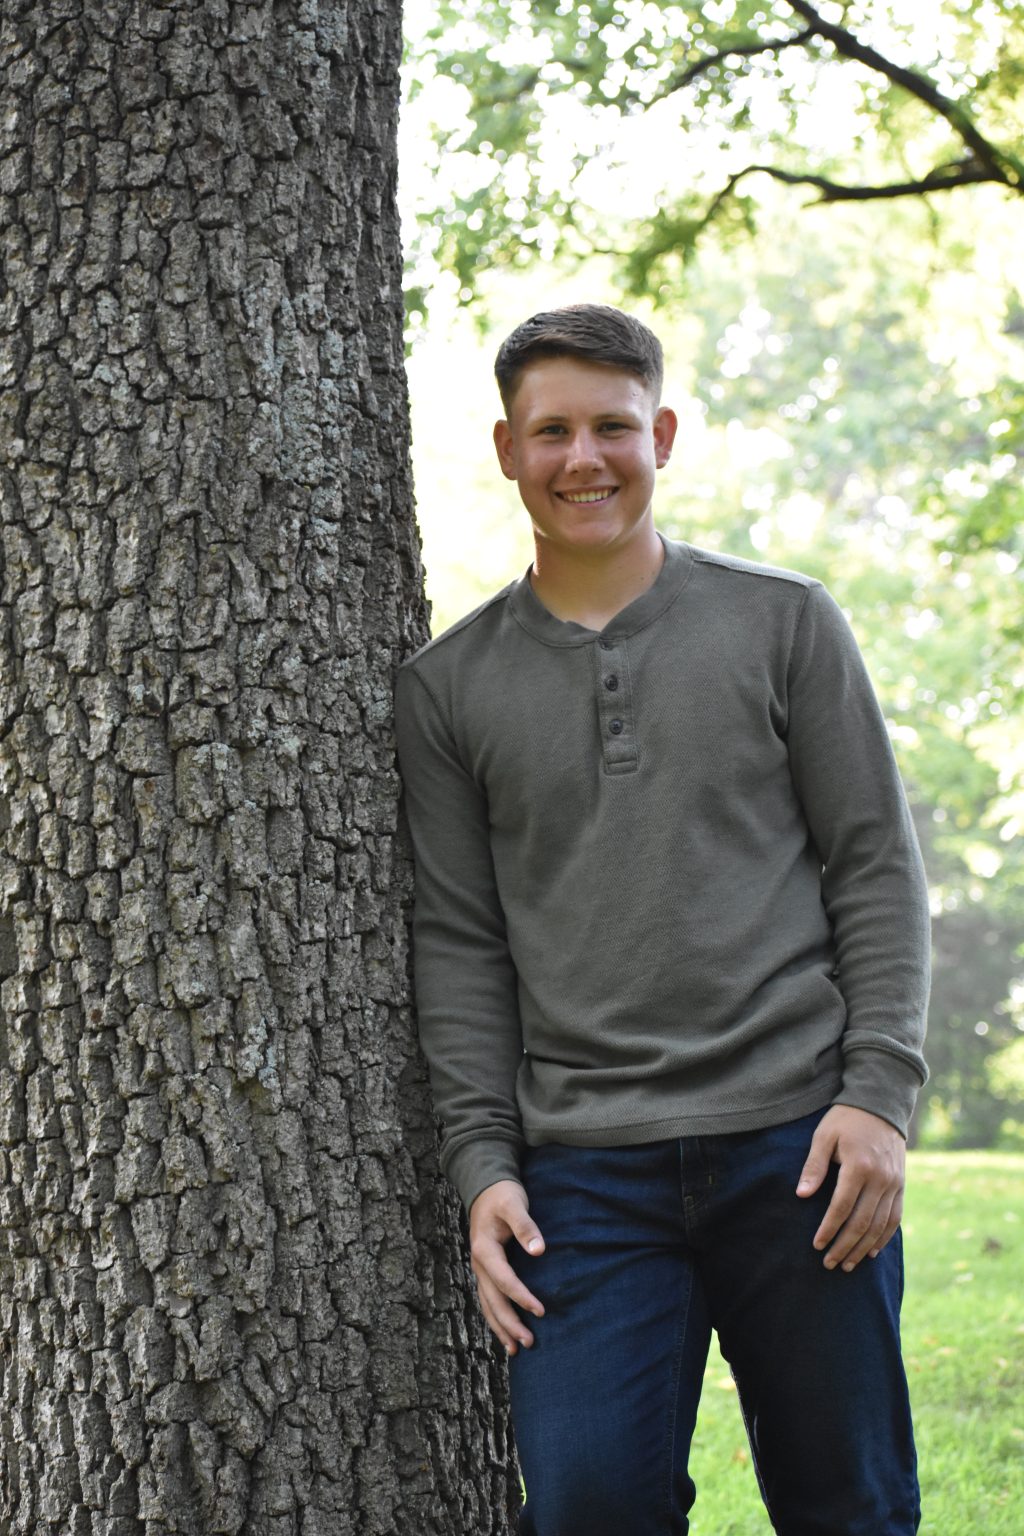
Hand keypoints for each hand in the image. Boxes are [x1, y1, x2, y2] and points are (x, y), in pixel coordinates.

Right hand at [469, 1179, 545, 1354]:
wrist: (485, 1186)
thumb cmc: (502, 1195)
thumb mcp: (514, 1204)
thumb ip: (525, 1227)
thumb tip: (538, 1251)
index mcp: (484, 1249)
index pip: (504, 1280)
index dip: (522, 1297)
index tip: (541, 1311)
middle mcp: (478, 1263)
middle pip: (493, 1300)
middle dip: (509, 1324)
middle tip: (529, 1343)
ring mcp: (480, 1268)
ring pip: (488, 1304)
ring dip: (501, 1327)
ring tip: (516, 1349)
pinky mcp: (485, 1269)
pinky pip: (488, 1298)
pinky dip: (496, 1317)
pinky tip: (505, 1331)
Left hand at [796, 1105, 905, 1272]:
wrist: (881, 1104)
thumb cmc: (846, 1119)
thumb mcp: (824, 1136)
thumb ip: (814, 1166)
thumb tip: (801, 1195)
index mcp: (859, 1166)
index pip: (842, 1207)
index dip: (829, 1229)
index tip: (817, 1245)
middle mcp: (880, 1179)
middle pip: (862, 1223)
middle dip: (844, 1246)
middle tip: (829, 1264)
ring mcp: (894, 1184)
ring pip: (879, 1226)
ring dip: (863, 1248)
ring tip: (848, 1265)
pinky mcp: (902, 1185)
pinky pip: (895, 1218)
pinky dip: (884, 1237)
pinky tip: (871, 1251)